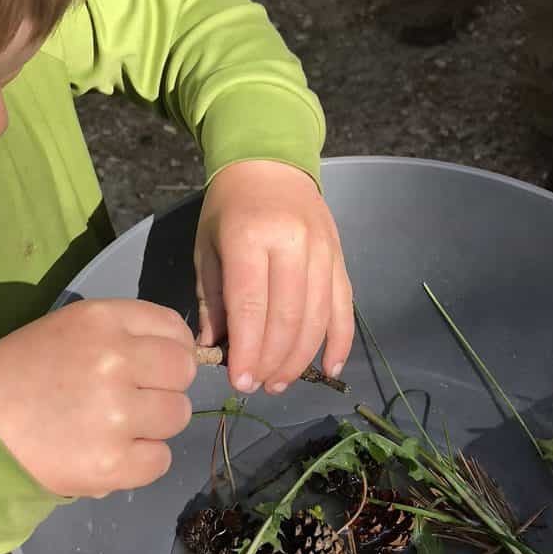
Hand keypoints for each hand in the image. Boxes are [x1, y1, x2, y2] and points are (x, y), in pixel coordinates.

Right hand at [0, 299, 195, 497]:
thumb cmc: (20, 376)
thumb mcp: (67, 330)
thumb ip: (122, 334)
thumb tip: (184, 354)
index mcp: (100, 320)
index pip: (173, 328)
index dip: (173, 349)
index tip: (156, 366)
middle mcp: (115, 361)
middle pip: (183, 372)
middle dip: (165, 386)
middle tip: (132, 400)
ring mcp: (117, 414)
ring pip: (177, 416)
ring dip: (154, 425)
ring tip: (116, 428)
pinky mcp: (113, 463)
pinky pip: (161, 459)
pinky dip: (141, 461)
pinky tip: (109, 454)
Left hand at [194, 160, 353, 393]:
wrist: (271, 165)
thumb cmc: (230, 210)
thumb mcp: (207, 248)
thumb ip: (213, 300)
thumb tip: (213, 350)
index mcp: (250, 238)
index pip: (252, 306)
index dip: (247, 350)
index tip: (240, 383)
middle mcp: (292, 244)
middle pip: (287, 318)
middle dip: (272, 361)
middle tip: (258, 387)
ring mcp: (322, 251)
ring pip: (317, 318)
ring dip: (299, 358)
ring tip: (280, 383)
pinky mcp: (340, 259)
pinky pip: (344, 307)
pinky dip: (339, 342)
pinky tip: (328, 369)